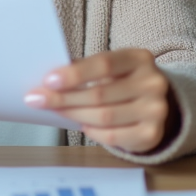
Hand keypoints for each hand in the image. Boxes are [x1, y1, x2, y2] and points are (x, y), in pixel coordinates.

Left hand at [23, 48, 179, 153]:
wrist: (158, 102)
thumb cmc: (123, 81)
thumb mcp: (111, 68)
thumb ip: (86, 69)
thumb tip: (49, 80)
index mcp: (140, 59)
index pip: (103, 64)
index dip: (74, 73)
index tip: (48, 80)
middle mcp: (153, 83)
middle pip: (100, 94)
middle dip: (64, 98)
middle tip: (37, 99)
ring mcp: (156, 110)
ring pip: (104, 117)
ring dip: (73, 114)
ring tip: (55, 111)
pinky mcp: (152, 134)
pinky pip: (113, 137)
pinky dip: (92, 132)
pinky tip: (81, 124)